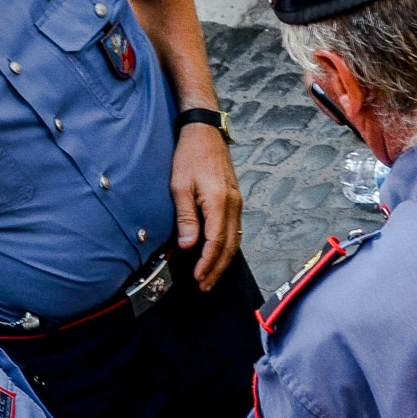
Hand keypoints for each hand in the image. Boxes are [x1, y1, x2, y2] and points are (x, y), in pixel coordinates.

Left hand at [171, 124, 242, 290]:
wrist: (204, 132)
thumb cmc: (189, 155)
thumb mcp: (180, 186)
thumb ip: (186, 217)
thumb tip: (188, 245)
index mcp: (219, 201)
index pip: (216, 242)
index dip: (207, 263)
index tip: (197, 277)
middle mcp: (233, 204)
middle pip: (229, 245)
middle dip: (217, 268)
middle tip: (205, 286)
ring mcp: (237, 202)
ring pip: (235, 239)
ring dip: (223, 260)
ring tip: (211, 276)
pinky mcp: (234, 199)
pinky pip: (234, 229)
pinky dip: (227, 246)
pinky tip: (218, 254)